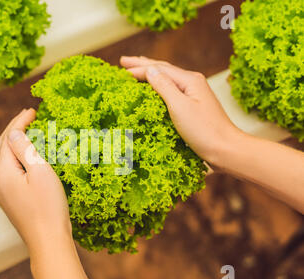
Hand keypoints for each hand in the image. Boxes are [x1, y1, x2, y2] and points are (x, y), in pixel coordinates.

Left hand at [0, 108, 71, 253]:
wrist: (47, 241)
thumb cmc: (48, 207)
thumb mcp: (40, 171)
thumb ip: (24, 149)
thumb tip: (14, 132)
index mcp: (2, 171)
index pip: (8, 137)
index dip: (19, 121)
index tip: (32, 109)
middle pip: (1, 146)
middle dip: (14, 129)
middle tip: (28, 116)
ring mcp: (1, 192)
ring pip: (2, 158)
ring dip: (13, 142)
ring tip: (26, 131)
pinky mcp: (9, 200)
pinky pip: (7, 170)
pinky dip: (14, 157)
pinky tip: (23, 157)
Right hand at [121, 56, 303, 212]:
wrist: (225, 150)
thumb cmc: (204, 130)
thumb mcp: (180, 107)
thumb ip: (164, 86)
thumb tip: (150, 70)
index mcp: (189, 80)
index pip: (159, 69)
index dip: (139, 68)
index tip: (121, 68)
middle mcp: (192, 84)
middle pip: (163, 70)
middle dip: (143, 65)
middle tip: (124, 61)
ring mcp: (194, 95)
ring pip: (167, 79)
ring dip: (150, 74)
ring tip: (136, 70)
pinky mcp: (193, 107)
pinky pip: (170, 91)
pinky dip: (157, 87)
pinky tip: (154, 90)